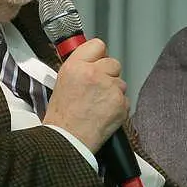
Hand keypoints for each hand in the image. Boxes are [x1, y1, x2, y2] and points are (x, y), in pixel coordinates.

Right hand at [43, 38, 128, 152]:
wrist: (69, 141)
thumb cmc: (62, 118)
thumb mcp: (62, 83)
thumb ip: (78, 69)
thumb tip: (92, 61)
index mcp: (75, 66)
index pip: (97, 45)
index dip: (99, 55)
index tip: (98, 61)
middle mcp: (93, 74)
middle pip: (113, 63)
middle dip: (108, 75)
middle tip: (97, 89)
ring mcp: (109, 88)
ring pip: (120, 83)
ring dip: (113, 92)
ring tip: (98, 106)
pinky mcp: (121, 103)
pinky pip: (125, 99)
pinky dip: (118, 107)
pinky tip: (104, 114)